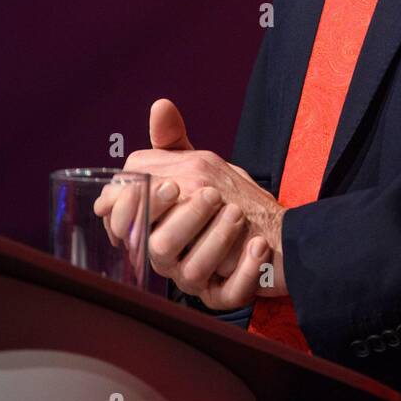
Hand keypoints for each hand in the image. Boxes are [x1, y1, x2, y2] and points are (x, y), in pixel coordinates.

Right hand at [93, 99, 287, 306]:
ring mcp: (195, 278)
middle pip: (158, 248)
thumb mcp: (198, 165)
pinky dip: (244, 271)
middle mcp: (168, 255)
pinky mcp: (225, 295)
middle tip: (210, 194)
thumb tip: (160, 105)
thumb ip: (172, 142)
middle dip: (183, 218)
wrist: (272, 228)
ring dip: (216, 238)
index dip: (141, 208)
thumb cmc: (223, 198)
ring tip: (238, 214)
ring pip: (191, 270)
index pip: (128, 224)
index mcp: (153, 224)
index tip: (169, 186)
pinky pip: (228, 295)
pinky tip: (257, 247)